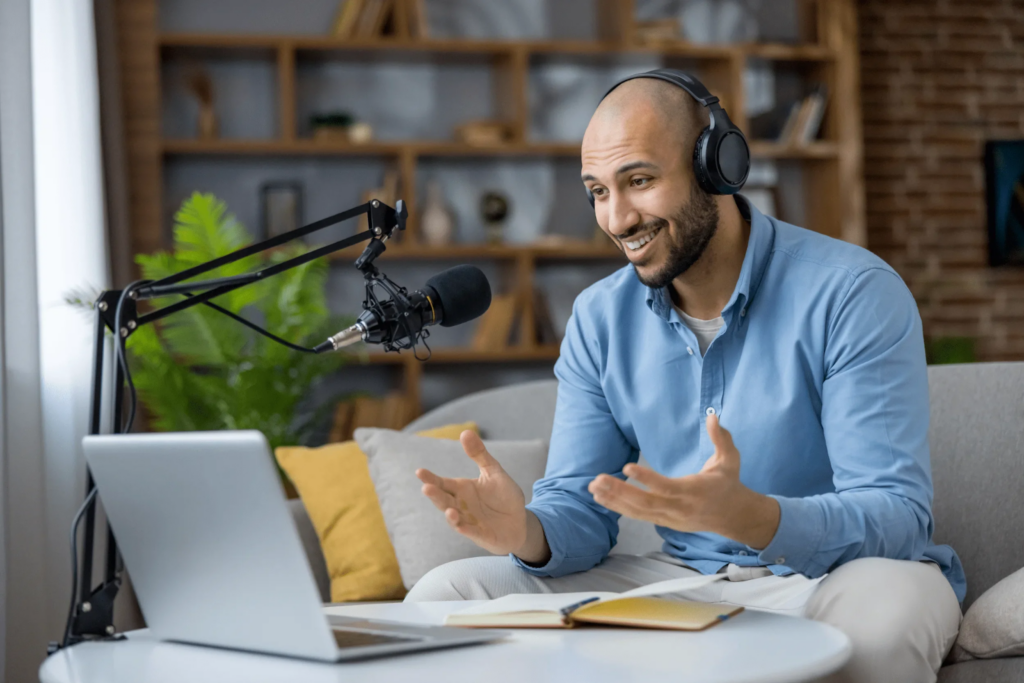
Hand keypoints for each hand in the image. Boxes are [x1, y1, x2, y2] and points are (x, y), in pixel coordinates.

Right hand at [417, 431, 547, 560]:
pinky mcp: (481, 535)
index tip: (419, 471)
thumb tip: (465, 431)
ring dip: (450, 516)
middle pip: (444, 500)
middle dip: (435, 495)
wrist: (520, 521)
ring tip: (448, 510)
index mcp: (462, 489)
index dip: (431, 478)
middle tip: (426, 487)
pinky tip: (460, 524)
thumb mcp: (493, 472)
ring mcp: (469, 521)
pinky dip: (465, 528)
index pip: (443, 483)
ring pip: (454, 519)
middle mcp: (461, 506)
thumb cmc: (503, 496)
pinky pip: (471, 532)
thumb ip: (479, 454)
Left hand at [587, 415, 779, 548]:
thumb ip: (721, 438)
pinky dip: (618, 507)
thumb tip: (712, 415)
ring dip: (614, 499)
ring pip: (638, 511)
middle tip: (598, 479)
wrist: (734, 516)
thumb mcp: (730, 459)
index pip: (666, 487)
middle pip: (645, 502)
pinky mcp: (663, 521)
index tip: (627, 467)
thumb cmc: (728, 483)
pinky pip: (638, 515)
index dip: (647, 479)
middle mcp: (679, 508)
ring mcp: (670, 517)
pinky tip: (601, 498)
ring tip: (593, 487)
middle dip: (620, 492)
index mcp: (694, 491)